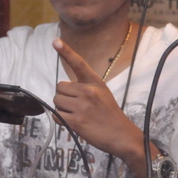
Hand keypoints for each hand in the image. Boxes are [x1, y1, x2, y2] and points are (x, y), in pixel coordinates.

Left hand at [52, 38, 142, 158]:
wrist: (122, 136)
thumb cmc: (109, 114)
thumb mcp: (102, 93)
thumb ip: (85, 87)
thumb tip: (62, 88)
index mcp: (95, 82)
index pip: (79, 63)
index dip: (66, 51)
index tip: (55, 41)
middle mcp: (88, 91)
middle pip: (60, 87)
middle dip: (64, 96)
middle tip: (77, 106)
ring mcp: (82, 106)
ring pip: (56, 101)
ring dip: (62, 108)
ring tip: (76, 114)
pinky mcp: (76, 121)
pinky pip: (57, 115)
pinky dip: (61, 120)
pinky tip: (73, 122)